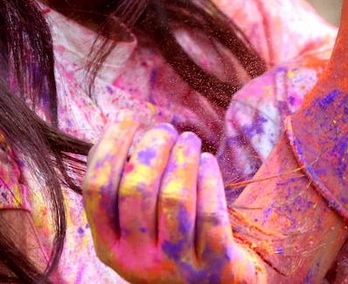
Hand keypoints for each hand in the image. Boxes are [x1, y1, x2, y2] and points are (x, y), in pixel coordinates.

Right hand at [84, 112, 262, 283]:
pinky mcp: (215, 264)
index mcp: (109, 247)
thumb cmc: (171, 245)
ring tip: (190, 140)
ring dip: (182, 158)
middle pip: (136, 189)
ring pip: (174, 198)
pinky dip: (209, 180)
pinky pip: (211, 214)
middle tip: (166, 129)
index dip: (109, 147)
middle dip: (152, 148)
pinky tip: (208, 162)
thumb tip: (118, 130)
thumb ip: (124, 190)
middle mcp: (137, 260)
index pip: (97, 190)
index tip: (125, 118)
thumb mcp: (136, 230)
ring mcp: (176, 264)